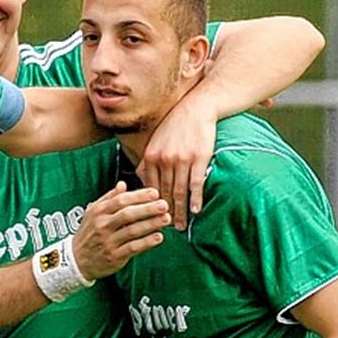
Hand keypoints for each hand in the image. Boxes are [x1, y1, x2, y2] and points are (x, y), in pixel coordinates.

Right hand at [72, 181, 170, 280]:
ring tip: (166, 219)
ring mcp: (108, 242)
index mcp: (98, 212)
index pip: (121, 200)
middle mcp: (102, 226)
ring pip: (133, 231)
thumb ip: (109, 198)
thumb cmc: (88, 234)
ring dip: (151, 224)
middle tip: (164, 205)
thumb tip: (123, 184)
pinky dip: (147, 242)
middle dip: (148, 209)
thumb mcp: (92, 213)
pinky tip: (159, 237)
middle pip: (128, 214)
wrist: (76, 261)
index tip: (155, 193)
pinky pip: (133, 248)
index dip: (139, 196)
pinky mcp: (114, 257)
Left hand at [136, 89, 215, 230]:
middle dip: (164, 214)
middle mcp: (163, 160)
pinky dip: (195, 199)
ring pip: (178, 192)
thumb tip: (140, 179)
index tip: (151, 220)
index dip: (150, 206)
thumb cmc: (176, 125)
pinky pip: (195, 183)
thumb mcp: (156, 140)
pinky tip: (196, 211)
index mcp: (151, 157)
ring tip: (181, 227)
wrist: (197, 107)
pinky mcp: (198, 158)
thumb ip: (148, 161)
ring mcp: (181, 159)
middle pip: (163, 194)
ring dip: (180, 212)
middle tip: (166, 230)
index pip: (149, 188)